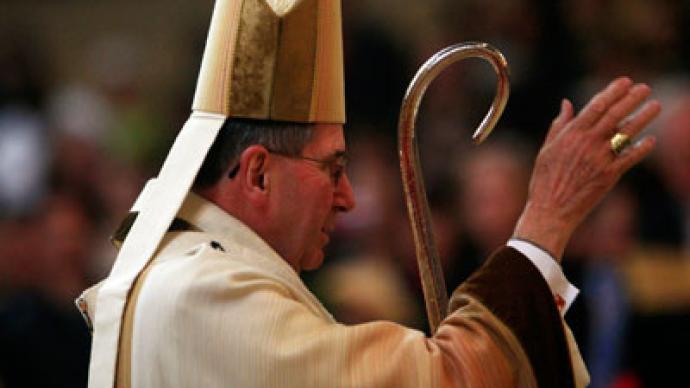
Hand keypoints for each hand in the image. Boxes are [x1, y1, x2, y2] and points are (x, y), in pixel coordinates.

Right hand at [513, 77, 660, 260]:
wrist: (550, 211)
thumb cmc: (544, 181)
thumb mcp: (546, 150)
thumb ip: (559, 126)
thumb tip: (566, 104)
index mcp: (571, 134)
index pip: (596, 105)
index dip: (613, 91)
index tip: (625, 81)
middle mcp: (587, 143)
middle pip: (615, 114)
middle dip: (632, 98)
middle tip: (645, 88)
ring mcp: (600, 159)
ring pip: (627, 132)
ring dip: (643, 117)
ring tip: (655, 105)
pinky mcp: (609, 175)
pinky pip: (630, 157)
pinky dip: (642, 148)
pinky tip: (651, 139)